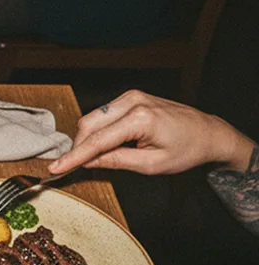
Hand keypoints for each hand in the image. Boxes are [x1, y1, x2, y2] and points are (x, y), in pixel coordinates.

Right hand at [48, 90, 253, 175]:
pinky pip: (103, 114)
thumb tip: (88, 162)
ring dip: (87, 139)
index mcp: (141, 118)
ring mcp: (132, 96)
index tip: (55, 168)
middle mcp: (134, 101)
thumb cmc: (187, 150)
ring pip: (92, 118)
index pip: (97, 141)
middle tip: (75, 167)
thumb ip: (116, 161)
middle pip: (88, 124)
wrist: (208, 133)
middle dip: (79, 147)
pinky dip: (97, 130)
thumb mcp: (151, 164)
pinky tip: (104, 144)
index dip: (74, 157)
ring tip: (94, 158)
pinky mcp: (131, 97)